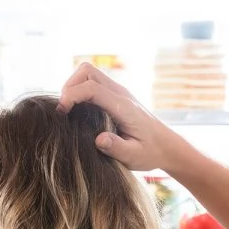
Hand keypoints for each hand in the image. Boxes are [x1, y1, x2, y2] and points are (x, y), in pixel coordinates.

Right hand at [58, 63, 183, 170]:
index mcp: (123, 106)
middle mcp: (120, 93)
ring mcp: (118, 92)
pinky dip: (80, 90)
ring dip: (73, 86)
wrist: (166, 146)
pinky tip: (78, 111)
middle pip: (87, 71)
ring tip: (67, 109)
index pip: (92, 88)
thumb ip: (117, 148)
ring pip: (88, 73)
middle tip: (63, 110)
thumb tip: (99, 139)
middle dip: (69, 86)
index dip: (71, 96)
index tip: (61, 113)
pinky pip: (92, 82)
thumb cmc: (150, 153)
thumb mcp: (134, 157)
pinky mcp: (115, 95)